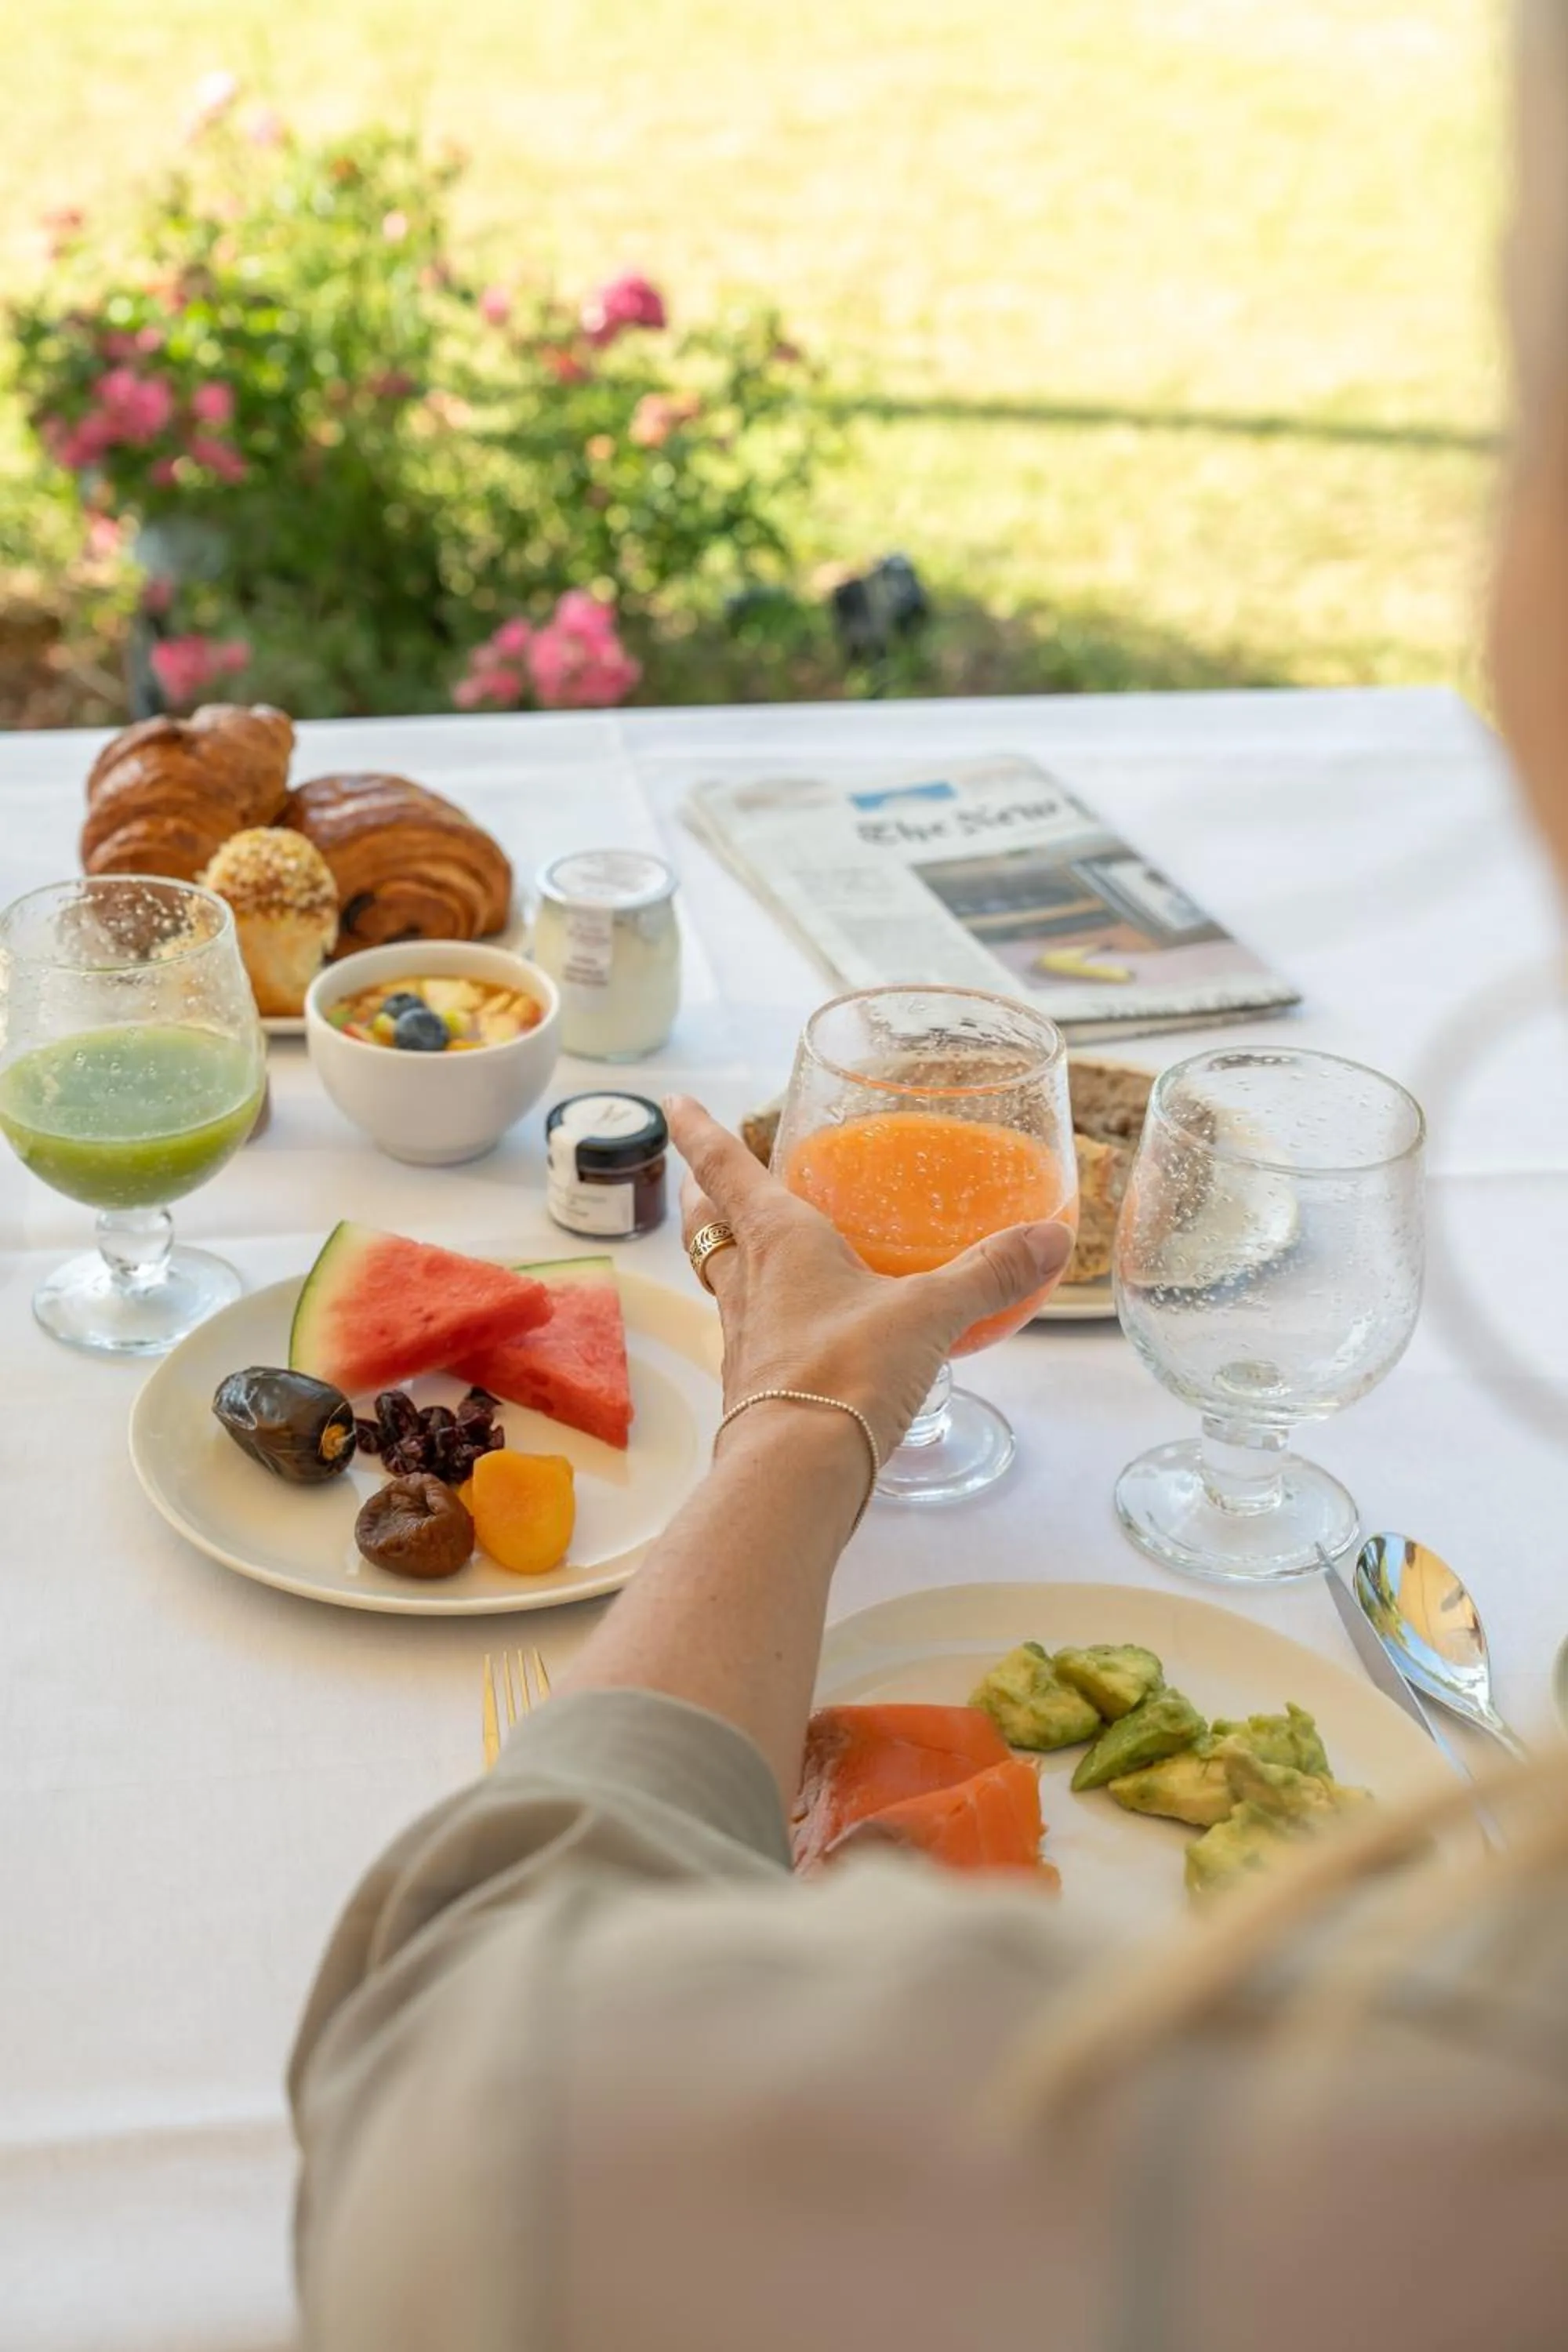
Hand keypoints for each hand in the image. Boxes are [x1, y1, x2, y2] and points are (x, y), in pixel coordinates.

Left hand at [668, 1096, 1075, 1461]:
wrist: (796, 1475)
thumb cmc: (848, 1373)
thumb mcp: (929, 1315)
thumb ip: (988, 1273)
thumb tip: (1049, 1236)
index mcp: (778, 1240)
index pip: (726, 1167)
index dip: (699, 1130)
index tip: (676, 1102)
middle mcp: (749, 1282)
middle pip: (710, 1227)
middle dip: (706, 1197)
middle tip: (705, 1178)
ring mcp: (745, 1338)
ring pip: (726, 1281)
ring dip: (733, 1259)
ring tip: (758, 1249)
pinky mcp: (757, 1389)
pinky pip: (755, 1336)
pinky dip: (768, 1321)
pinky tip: (801, 1332)